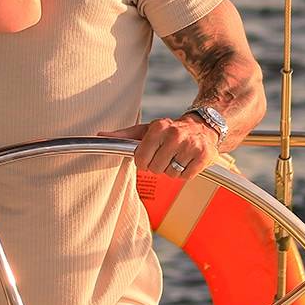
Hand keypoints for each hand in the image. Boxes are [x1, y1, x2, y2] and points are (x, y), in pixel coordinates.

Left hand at [99, 115, 219, 179]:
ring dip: (172, 170)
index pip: (141, 158)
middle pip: (156, 169)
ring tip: (176, 157)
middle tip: (165, 156)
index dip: (143, 161)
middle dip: (158, 166)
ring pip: (171, 174)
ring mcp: (191, 144)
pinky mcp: (204, 155)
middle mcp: (175, 134)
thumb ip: (123, 136)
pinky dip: (185, 173)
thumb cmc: (168, 131)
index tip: (149, 156)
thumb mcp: (146, 130)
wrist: (201, 127)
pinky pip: (186, 176)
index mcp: (158, 127)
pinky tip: (187, 161)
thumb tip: (100, 135)